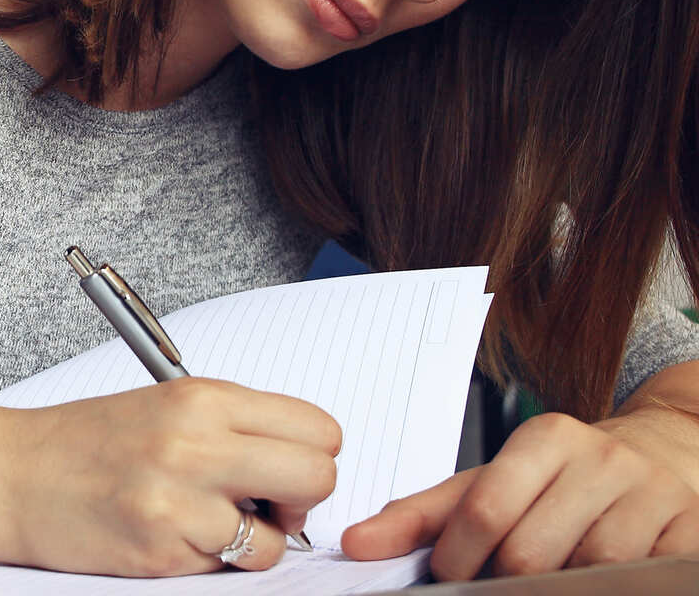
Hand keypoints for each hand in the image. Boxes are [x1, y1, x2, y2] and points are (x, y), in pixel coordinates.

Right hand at [3, 377, 340, 576]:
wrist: (12, 476)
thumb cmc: (85, 441)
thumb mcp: (165, 406)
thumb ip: (234, 426)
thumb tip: (300, 460)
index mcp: (201, 398)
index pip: (318, 428)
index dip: (313, 454)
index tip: (285, 466)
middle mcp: (195, 444)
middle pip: (317, 478)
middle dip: (302, 499)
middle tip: (265, 501)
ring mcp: (178, 501)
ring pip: (276, 540)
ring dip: (252, 540)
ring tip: (205, 521)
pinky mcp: (161, 551)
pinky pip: (225, 567)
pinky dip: (209, 559)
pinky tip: (172, 534)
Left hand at [342, 412, 698, 578]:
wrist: (660, 454)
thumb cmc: (560, 478)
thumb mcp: (489, 482)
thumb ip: (421, 515)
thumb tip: (354, 546)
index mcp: (546, 438)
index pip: (486, 510)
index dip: (459, 560)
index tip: (449, 577)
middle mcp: (601, 458)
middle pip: (534, 552)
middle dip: (505, 583)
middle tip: (498, 585)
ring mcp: (651, 494)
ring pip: (592, 571)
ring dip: (561, 590)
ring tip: (551, 580)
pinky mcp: (690, 528)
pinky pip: (645, 577)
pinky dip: (614, 589)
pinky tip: (595, 583)